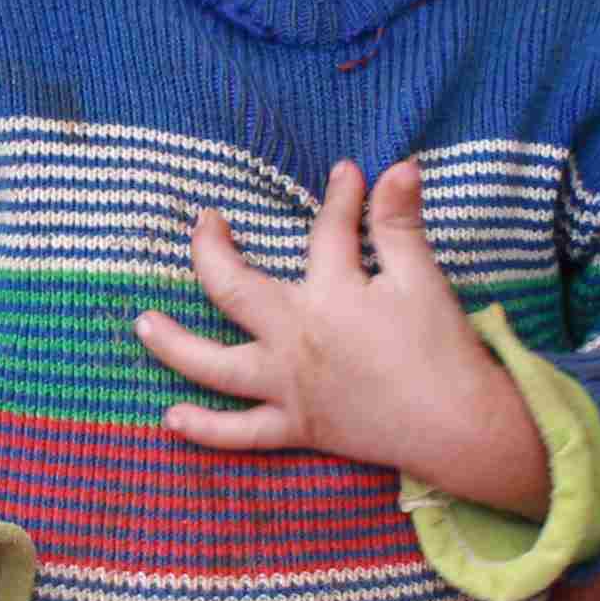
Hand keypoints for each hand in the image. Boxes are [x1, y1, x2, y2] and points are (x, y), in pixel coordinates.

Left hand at [136, 163, 546, 516]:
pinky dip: (204, 429)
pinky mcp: (297, 426)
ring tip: (143, 324)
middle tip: (204, 223)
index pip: (328, 231)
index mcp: (331, 295)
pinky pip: (240, 434)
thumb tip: (398, 167)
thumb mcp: (422, 278)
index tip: (344, 174)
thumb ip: (400, 224)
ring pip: (213, 367)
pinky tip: (173, 419)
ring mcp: (288, 386)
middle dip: (210, 252)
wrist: (456, 428)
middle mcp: (294, 339)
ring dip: (172, 344)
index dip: (339, 197)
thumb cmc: (441, 350)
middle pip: (232, 291)